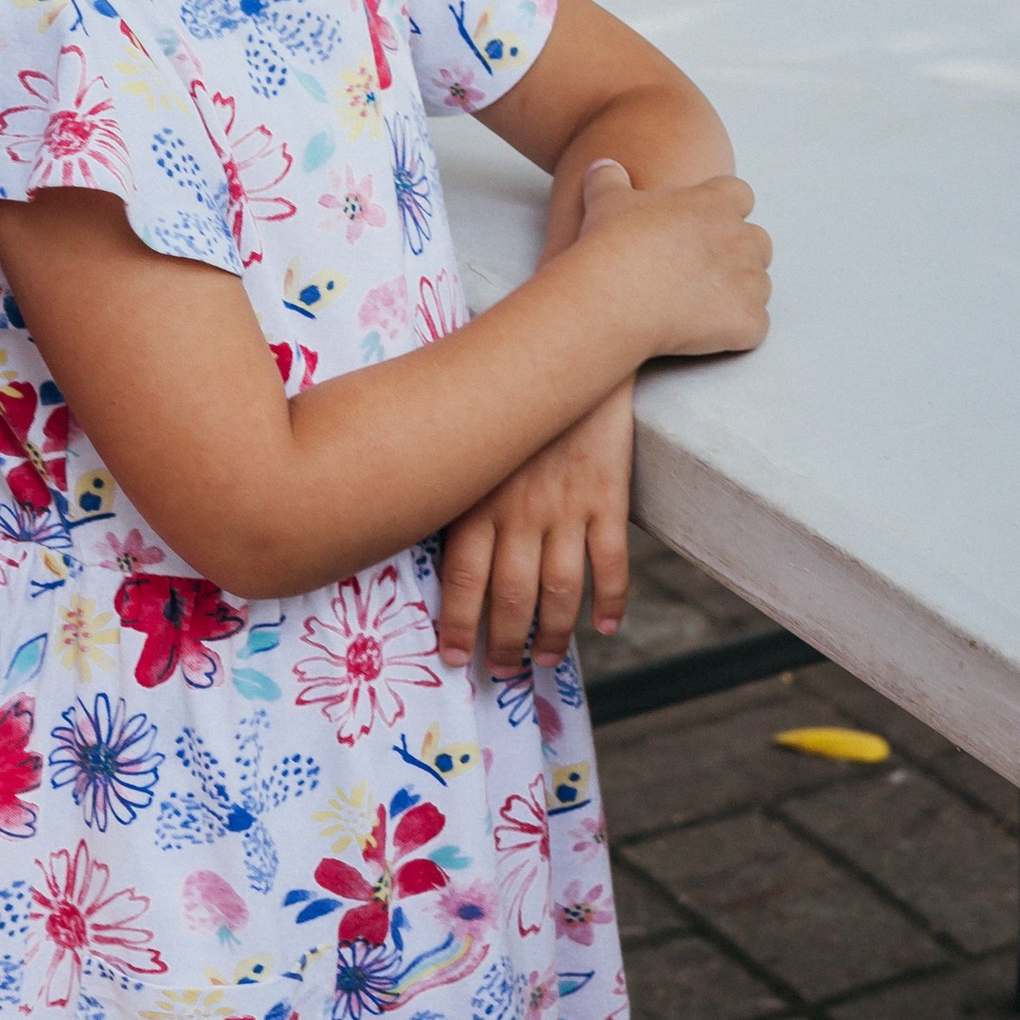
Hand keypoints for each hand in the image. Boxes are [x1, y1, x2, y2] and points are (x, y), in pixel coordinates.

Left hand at [435, 378, 632, 671]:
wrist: (572, 348)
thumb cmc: (504, 393)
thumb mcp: (465, 437)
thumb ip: (449, 483)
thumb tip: (408, 518)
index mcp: (477, 497)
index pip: (463, 578)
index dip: (458, 624)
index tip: (455, 658)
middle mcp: (519, 510)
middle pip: (510, 595)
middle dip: (504, 641)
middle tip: (501, 671)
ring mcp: (566, 506)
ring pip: (560, 590)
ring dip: (553, 633)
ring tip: (546, 659)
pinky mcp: (607, 497)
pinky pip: (611, 562)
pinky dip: (610, 600)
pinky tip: (605, 626)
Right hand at [575, 154, 770, 359]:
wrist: (616, 296)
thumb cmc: (613, 244)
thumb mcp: (606, 200)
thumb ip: (611, 179)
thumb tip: (604, 166)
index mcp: (714, 203)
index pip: (740, 195)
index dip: (722, 210)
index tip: (699, 225)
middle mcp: (741, 238)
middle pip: (758, 241)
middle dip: (737, 254)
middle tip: (699, 269)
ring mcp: (750, 281)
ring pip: (759, 285)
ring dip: (738, 293)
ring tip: (699, 305)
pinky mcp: (749, 321)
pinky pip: (754, 326)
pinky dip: (735, 331)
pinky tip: (703, 334)